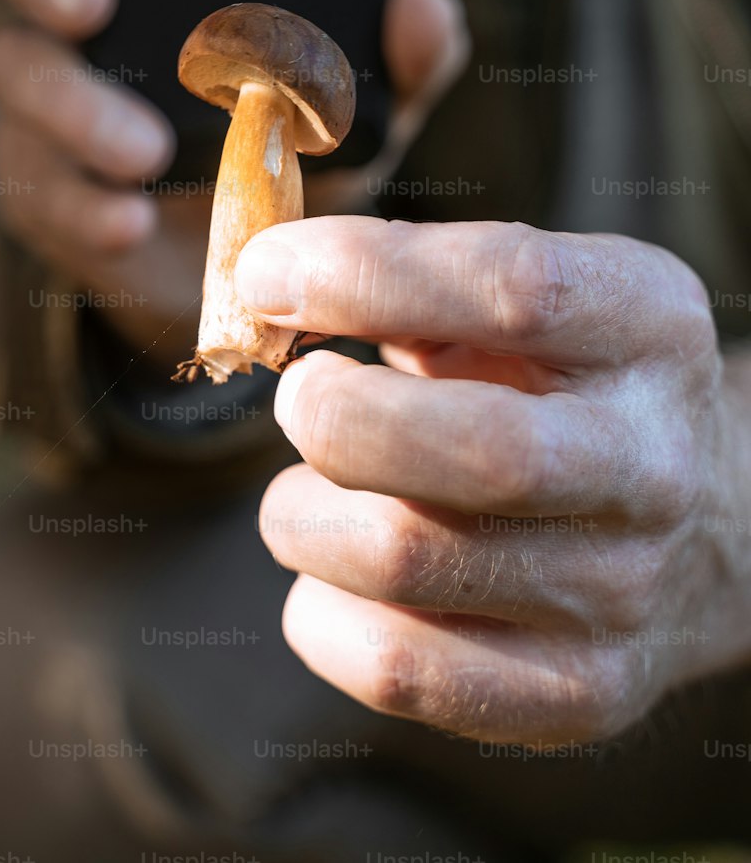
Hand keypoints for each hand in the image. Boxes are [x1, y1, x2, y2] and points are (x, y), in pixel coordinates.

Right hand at [0, 0, 469, 356]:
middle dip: (45, 14)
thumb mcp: (360, 98)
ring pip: (21, 107)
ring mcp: (47, 128)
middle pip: (8, 14)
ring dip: (78, 122)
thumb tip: (418, 5)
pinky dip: (86, 211)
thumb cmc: (301, 139)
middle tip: (96, 31)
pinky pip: (42, 201)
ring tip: (149, 155)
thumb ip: (399, 52)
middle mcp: (70, 45)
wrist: (265, 260)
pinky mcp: (49, 204)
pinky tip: (130, 224)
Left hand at [239, 218, 750, 743]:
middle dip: (337, 414)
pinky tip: (335, 572)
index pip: (513, 288)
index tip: (264, 272)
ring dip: (303, 513)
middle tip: (297, 394)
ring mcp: (624, 590)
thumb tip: (264, 282)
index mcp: (649, 328)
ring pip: (404, 561)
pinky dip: (321, 612)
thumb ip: (406, 278)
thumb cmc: (553, 384)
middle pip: (480, 451)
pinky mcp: (580, 692)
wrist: (700, 522)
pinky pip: (397, 670)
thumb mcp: (517, 302)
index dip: (363, 275)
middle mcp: (655, 463)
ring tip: (312, 488)